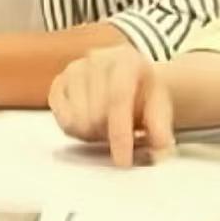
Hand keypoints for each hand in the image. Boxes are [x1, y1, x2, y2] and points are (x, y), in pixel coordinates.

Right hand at [50, 45, 173, 167]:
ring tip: (106, 127)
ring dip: (92, 134)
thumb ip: (161, 125)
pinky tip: (90, 123)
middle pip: (95, 113)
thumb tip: (161, 144)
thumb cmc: (142, 93)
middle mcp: (96, 59)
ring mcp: (74, 69)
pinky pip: (62, 120)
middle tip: (120, 137)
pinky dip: (76, 130)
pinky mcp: (58, 83)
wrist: (128, 77)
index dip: (120, 133)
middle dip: (108, 136)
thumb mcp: (160, 105)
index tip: (123, 161)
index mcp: (126, 60)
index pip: (118, 98)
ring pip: (76, 120)